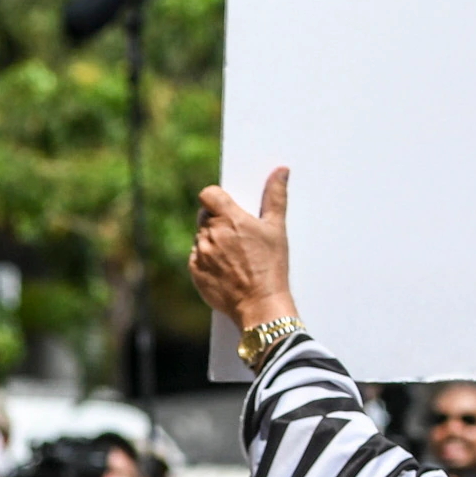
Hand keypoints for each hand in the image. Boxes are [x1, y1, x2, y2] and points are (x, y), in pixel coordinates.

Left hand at [188, 167, 295, 329]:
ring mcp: (201, 253)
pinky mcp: (195, 271)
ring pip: (201, 236)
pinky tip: (225, 268)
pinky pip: (197, 257)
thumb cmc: (271, 267)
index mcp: (229, 219)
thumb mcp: (277, 229)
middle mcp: (211, 234)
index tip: (226, 206)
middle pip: (205, 216)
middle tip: (237, 235)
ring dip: (212, 240)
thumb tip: (280, 171)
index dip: (216, 198)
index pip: (208, 194)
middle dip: (217, 220)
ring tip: (234, 255)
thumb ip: (276, 196)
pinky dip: (207, 259)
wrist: (259, 304)